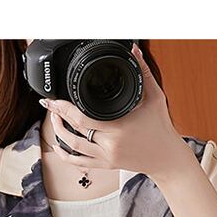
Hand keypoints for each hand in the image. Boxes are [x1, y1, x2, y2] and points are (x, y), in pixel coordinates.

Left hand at [40, 42, 193, 181]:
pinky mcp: (107, 165)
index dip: (64, 109)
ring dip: (59, 133)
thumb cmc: (161, 127)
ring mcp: (107, 157)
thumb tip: (134, 50)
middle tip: (50, 105)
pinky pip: (81, 163)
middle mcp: (110, 144)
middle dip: (58, 116)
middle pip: (75, 131)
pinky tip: (58, 147)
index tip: (53, 100)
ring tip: (54, 119)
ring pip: (74, 147)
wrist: (166, 157)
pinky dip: (66, 156)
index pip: (83, 118)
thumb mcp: (155, 97)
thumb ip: (143, 73)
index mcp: (119, 127)